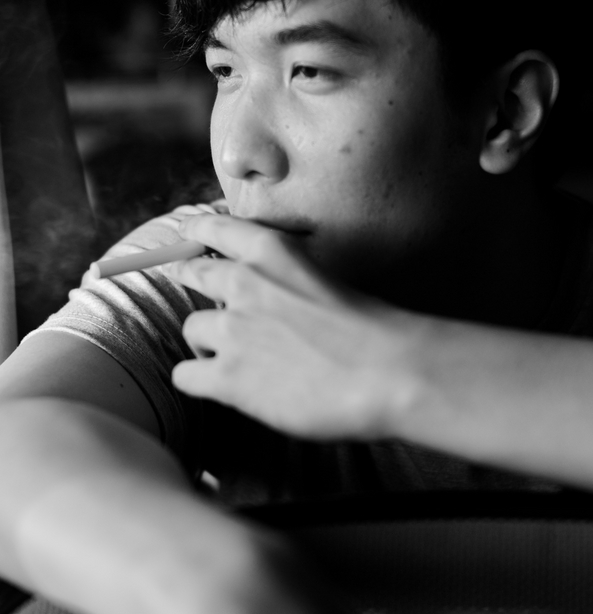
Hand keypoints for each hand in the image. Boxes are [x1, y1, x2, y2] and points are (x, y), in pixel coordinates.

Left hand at [166, 214, 416, 440]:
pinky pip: (184, 376)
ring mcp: (232, 330)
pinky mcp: (227, 377)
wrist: (387, 373)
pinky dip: (199, 381)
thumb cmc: (371, 332)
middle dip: (192, 281)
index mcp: (272, 251)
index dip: (195, 230)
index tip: (186, 233)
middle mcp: (243, 283)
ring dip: (208, 343)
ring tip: (236, 358)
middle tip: (204, 296)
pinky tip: (224, 387)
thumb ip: (287, 283)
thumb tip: (266, 303)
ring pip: (191, 328)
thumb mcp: (325, 280)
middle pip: (191, 272)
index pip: (213, 226)